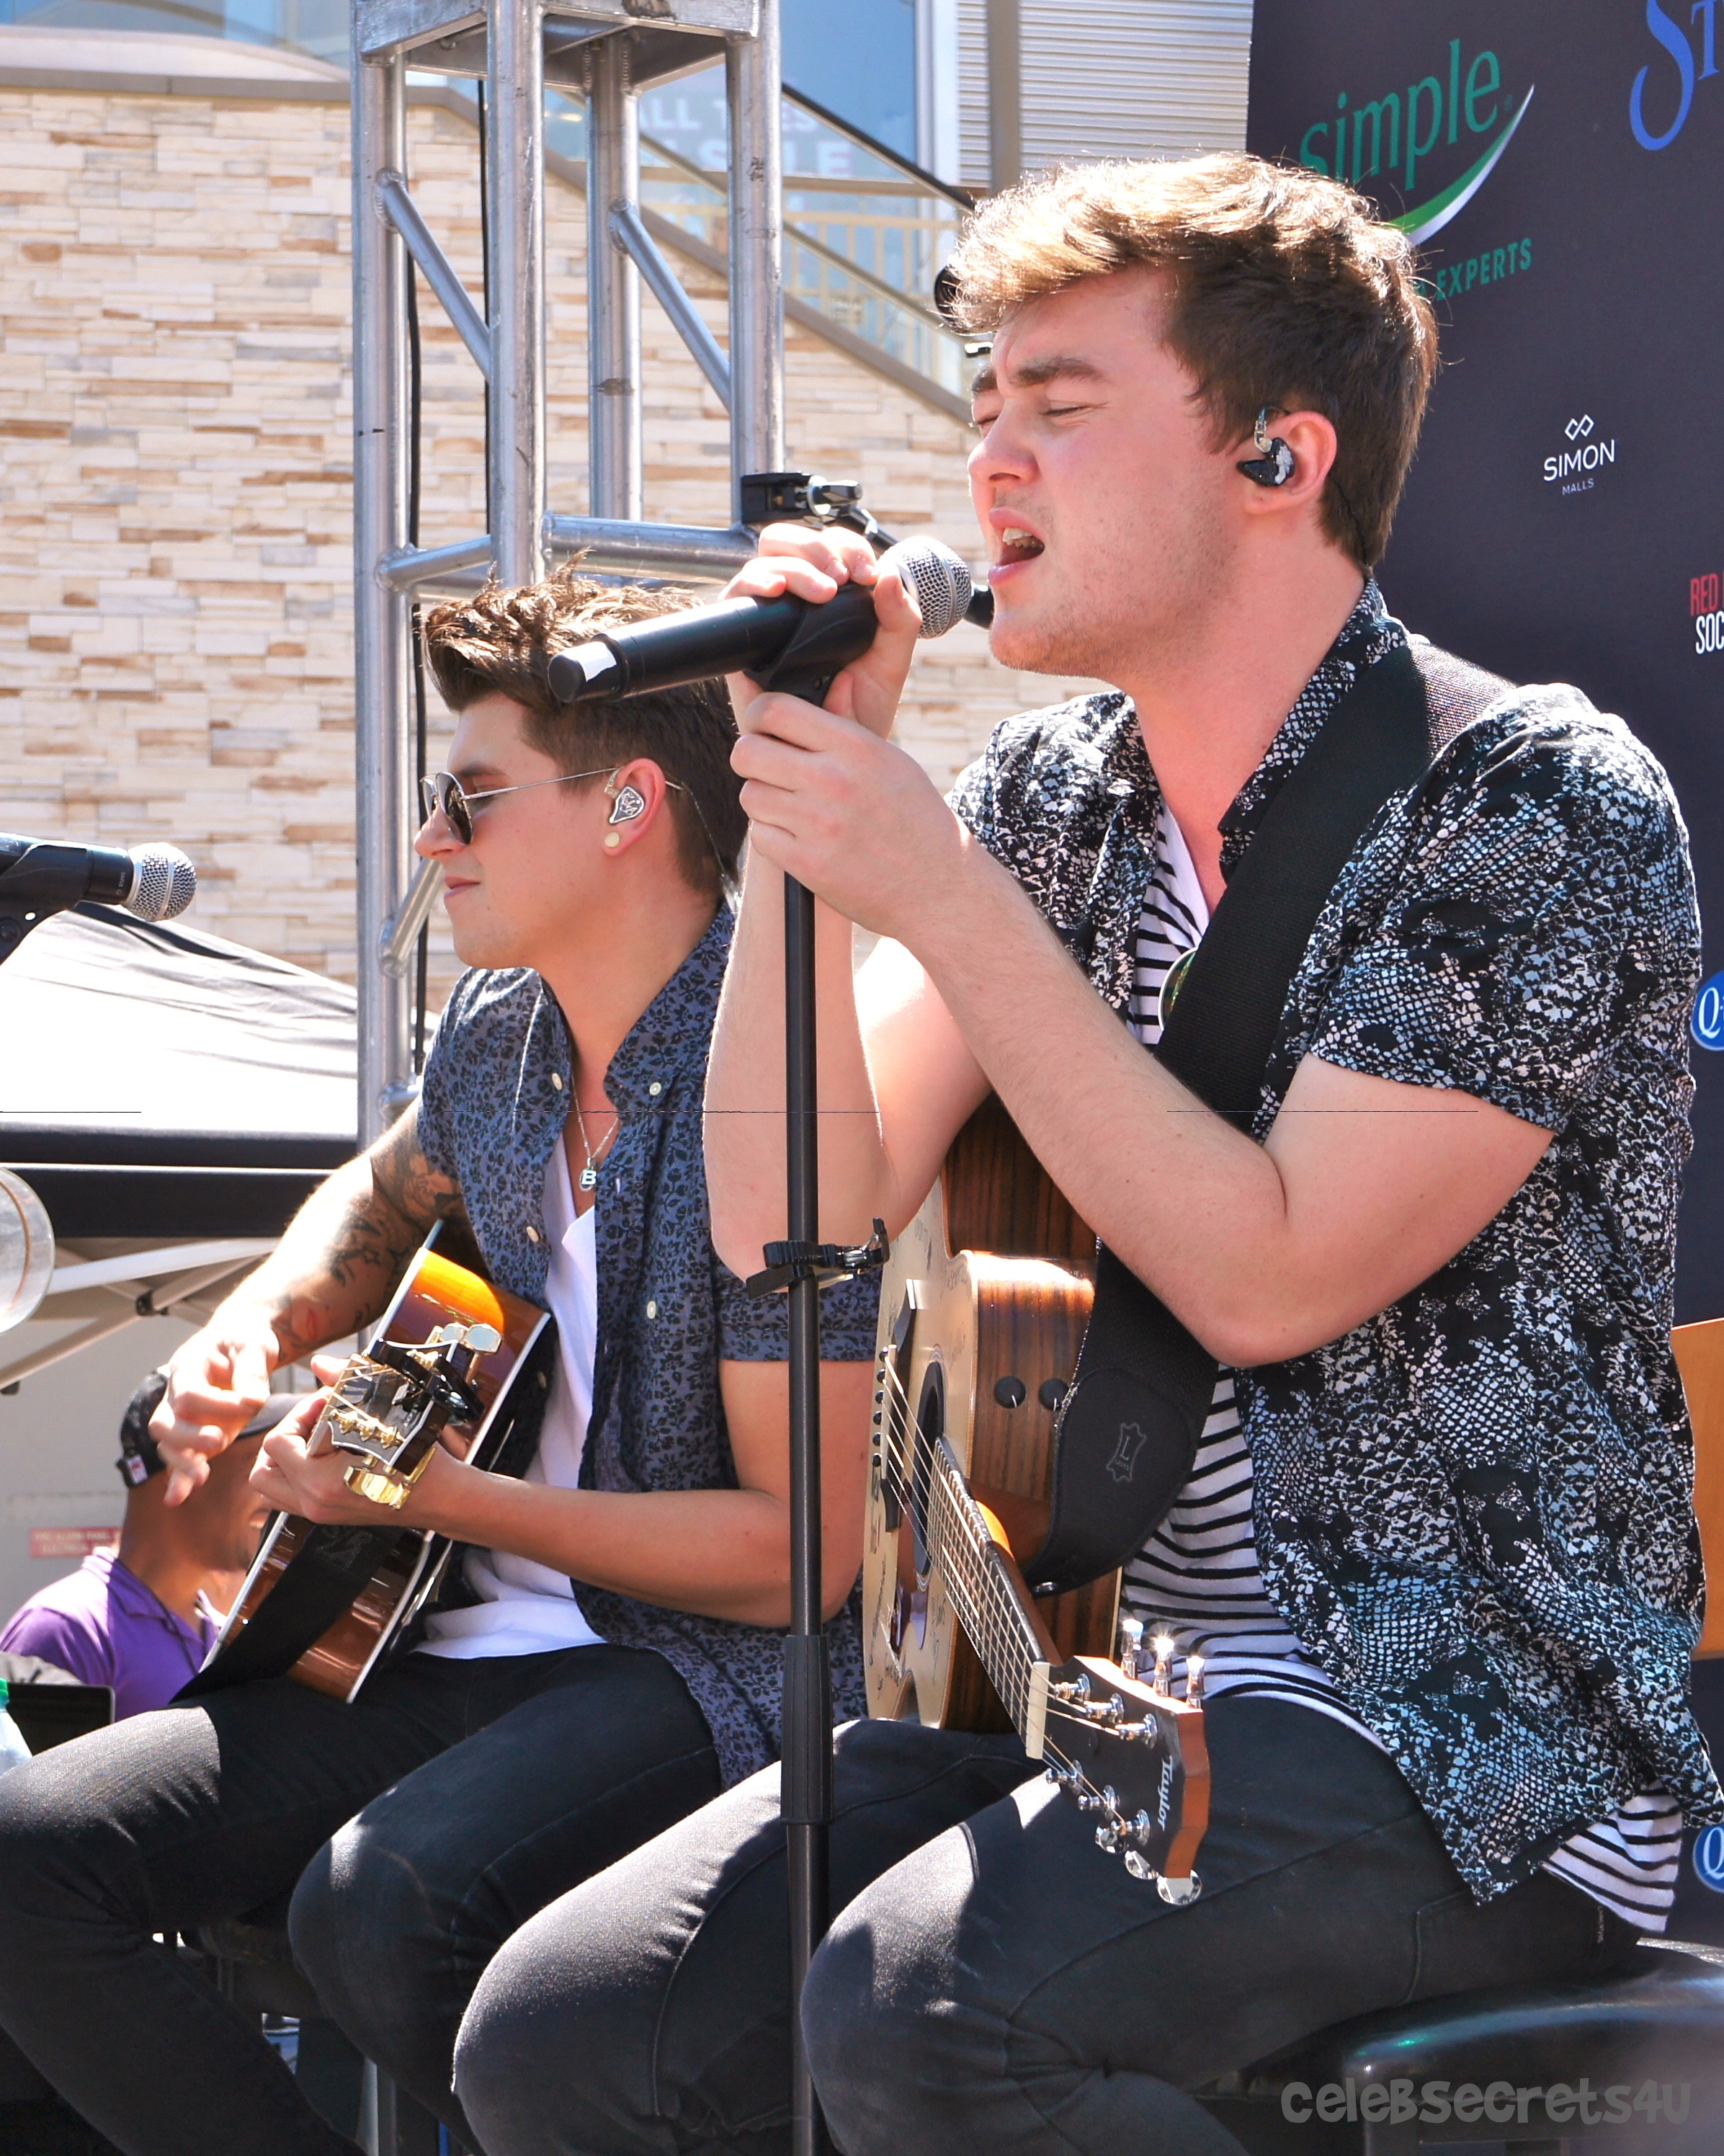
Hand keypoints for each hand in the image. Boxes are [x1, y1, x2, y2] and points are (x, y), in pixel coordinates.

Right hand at [152, 1316, 278, 1505]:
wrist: (241, 1344)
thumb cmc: (245, 1340)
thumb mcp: (254, 1344)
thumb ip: (252, 1369)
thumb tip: (250, 1399)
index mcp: (188, 1366)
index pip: (189, 1392)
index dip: (217, 1403)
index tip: (251, 1403)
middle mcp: (177, 1393)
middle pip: (164, 1422)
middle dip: (187, 1438)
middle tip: (217, 1441)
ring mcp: (184, 1417)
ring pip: (167, 1444)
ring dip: (182, 1462)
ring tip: (202, 1477)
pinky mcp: (195, 1434)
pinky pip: (179, 1458)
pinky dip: (177, 1479)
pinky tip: (176, 1499)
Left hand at [248, 1386, 460, 1526]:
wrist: (441, 1496)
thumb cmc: (416, 1454)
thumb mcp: (383, 1413)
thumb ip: (344, 1385)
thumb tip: (319, 1364)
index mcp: (320, 1483)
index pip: (278, 1442)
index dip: (299, 1414)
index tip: (327, 1403)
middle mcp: (313, 1504)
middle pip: (263, 1470)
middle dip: (284, 1438)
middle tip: (314, 1422)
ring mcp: (318, 1513)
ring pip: (273, 1486)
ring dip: (286, 1458)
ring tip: (317, 1437)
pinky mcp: (327, 1514)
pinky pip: (291, 1494)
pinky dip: (298, 1471)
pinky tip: (329, 1451)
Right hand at [722, 523, 920, 741]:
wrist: (832, 756)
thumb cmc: (859, 710)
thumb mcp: (891, 662)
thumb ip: (900, 620)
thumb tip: (890, 574)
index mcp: (833, 596)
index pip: (831, 547)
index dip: (848, 547)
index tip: (868, 574)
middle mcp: (795, 600)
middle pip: (790, 542)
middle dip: (816, 548)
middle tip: (842, 577)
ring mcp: (768, 618)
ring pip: (764, 562)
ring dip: (794, 566)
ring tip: (822, 590)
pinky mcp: (744, 640)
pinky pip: (736, 597)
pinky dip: (754, 583)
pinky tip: (775, 591)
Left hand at [723, 527, 970, 939]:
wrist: (939, 888)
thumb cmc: (917, 820)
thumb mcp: (892, 762)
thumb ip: (851, 724)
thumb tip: (838, 679)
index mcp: (855, 748)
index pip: (775, 710)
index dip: (760, 716)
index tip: (766, 727)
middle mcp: (832, 781)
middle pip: (747, 752)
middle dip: (752, 759)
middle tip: (770, 769)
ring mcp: (816, 825)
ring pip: (750, 795)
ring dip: (765, 800)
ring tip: (795, 808)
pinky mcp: (805, 864)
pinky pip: (761, 836)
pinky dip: (774, 837)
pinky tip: (803, 838)